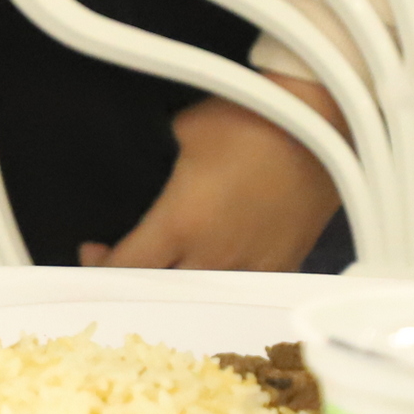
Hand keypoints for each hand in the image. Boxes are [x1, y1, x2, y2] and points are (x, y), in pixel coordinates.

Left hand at [79, 79, 344, 270]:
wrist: (319, 126)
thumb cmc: (246, 120)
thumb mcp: (182, 131)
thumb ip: (160, 158)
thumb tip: (156, 164)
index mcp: (180, 224)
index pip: (130, 266)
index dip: (103, 265)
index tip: (94, 249)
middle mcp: (214, 256)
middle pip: (163, 290)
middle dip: (137, 280)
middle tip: (125, 260)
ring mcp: (253, 265)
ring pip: (205, 293)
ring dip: (181, 284)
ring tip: (168, 265)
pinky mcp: (286, 263)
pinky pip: (245, 286)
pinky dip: (223, 281)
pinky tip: (215, 265)